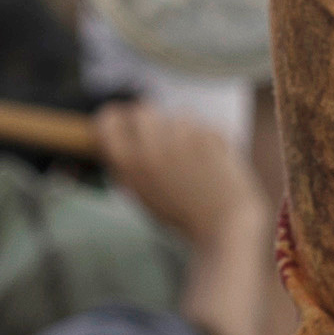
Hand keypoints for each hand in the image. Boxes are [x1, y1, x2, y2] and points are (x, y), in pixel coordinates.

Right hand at [96, 96, 252, 252]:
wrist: (224, 224)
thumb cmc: (180, 214)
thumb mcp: (141, 194)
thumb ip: (125, 166)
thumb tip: (110, 137)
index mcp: (131, 164)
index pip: (110, 120)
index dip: (113, 120)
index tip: (120, 123)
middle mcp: (155, 145)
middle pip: (141, 111)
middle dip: (145, 122)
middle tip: (155, 139)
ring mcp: (185, 136)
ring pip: (174, 116)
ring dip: (177, 130)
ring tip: (189, 160)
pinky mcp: (211, 133)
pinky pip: (199, 125)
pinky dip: (201, 137)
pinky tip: (208, 162)